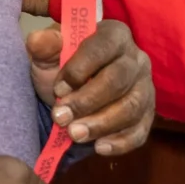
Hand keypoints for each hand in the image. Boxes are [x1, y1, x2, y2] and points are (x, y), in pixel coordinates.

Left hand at [29, 20, 154, 155]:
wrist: (71, 93)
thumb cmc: (62, 67)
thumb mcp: (48, 55)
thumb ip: (43, 46)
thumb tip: (38, 40)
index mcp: (114, 35)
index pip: (102, 48)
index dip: (79, 69)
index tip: (58, 88)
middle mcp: (136, 59)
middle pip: (118, 80)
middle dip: (87, 101)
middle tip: (60, 117)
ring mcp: (145, 88)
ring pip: (132, 107)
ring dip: (101, 124)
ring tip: (74, 135)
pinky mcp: (146, 115)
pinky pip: (140, 131)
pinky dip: (120, 142)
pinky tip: (99, 147)